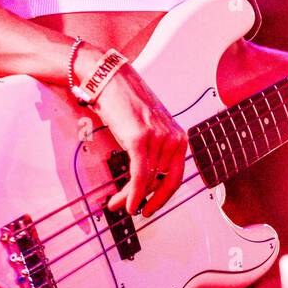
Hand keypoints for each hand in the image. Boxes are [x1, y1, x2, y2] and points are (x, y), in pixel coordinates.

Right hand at [75, 52, 187, 217]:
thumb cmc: (125, 101)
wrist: (109, 79)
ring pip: (146, 181)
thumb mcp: (148, 127)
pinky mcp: (140, 139)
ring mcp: (157, 138)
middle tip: (128, 208)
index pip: (175, 177)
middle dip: (142, 198)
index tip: (150, 208)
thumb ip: (154, 150)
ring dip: (129, 196)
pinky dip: (132, 193)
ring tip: (116, 202)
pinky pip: (139, 176)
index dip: (162, 197)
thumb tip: (147, 182)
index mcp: (178, 136)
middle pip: (158, 182)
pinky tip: (126, 203)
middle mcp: (172, 137)